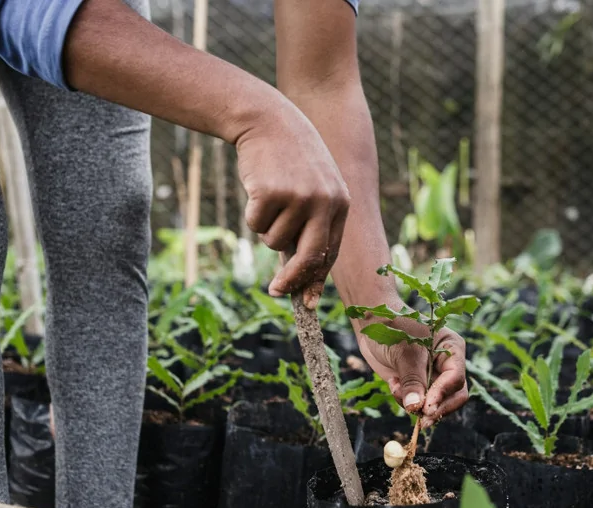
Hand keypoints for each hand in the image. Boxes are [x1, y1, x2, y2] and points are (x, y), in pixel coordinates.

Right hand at [235, 98, 349, 307]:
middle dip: (292, 280)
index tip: (306, 301)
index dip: (316, 279)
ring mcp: (298, 198)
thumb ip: (314, 224)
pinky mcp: (271, 193)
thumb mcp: (315, 187)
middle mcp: (324, 202)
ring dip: (266, 228)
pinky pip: (256, 225)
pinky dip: (252, 214)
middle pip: (309, 258)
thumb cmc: (290, 159)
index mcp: (340, 203)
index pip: (330, 252)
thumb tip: (304, 273)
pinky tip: (257, 188)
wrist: (268, 120)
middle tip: (276, 292)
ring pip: (275, 241)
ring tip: (270, 197)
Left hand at [356, 312, 469, 427]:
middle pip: (455, 396)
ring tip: (396, 388)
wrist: (372, 324)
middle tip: (422, 420)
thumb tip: (416, 408)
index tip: (427, 407)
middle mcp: (447, 365)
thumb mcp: (404, 353)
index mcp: (452, 348)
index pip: (456, 378)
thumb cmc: (392, 328)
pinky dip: (405, 400)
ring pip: (436, 404)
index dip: (443, 394)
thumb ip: (412, 381)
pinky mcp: (417, 386)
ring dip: (416, 404)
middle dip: (437, 408)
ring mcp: (433, 377)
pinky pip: (418, 404)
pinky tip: (393, 384)